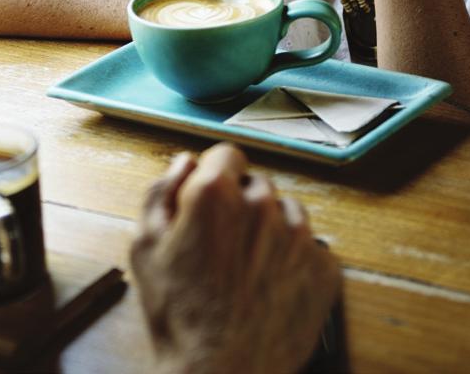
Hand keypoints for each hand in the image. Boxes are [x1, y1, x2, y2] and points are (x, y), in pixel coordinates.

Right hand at [130, 144, 340, 373]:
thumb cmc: (178, 315)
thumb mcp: (145, 246)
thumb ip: (160, 192)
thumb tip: (184, 163)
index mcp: (216, 193)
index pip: (227, 154)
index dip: (215, 175)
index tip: (211, 200)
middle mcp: (262, 204)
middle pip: (256, 184)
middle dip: (241, 204)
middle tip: (224, 244)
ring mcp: (298, 236)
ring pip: (287, 212)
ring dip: (271, 229)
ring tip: (248, 268)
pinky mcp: (324, 267)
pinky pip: (311, 247)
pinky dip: (294, 260)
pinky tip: (271, 285)